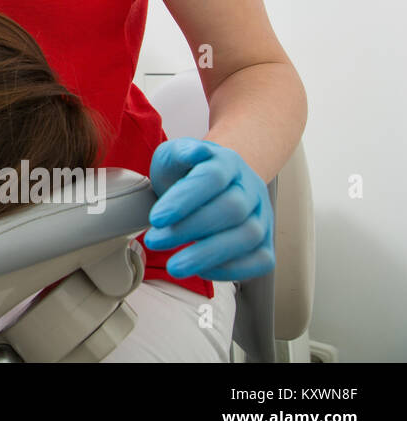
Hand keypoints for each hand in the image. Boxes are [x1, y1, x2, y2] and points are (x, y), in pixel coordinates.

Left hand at [143, 138, 275, 280]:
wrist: (210, 184)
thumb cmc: (187, 172)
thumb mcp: (174, 155)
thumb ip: (180, 152)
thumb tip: (194, 152)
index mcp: (228, 162)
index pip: (212, 177)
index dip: (185, 199)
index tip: (155, 219)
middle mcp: (251, 188)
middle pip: (232, 210)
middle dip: (189, 229)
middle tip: (155, 241)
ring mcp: (263, 216)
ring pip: (248, 236)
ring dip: (208, 254)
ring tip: (174, 265)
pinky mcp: (266, 242)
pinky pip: (261, 260)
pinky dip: (231, 269)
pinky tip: (200, 269)